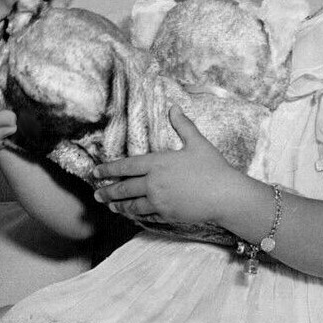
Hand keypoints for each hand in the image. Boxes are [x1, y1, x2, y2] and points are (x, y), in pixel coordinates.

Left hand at [90, 106, 239, 225]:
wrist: (226, 195)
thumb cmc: (213, 167)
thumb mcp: (197, 142)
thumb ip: (182, 125)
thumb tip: (174, 106)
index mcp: (157, 163)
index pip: (125, 166)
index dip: (108, 169)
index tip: (96, 172)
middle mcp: (153, 183)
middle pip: (123, 188)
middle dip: (107, 191)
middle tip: (96, 194)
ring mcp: (158, 201)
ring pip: (131, 205)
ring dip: (118, 205)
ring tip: (110, 206)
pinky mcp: (166, 215)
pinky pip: (146, 215)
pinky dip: (136, 215)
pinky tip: (132, 215)